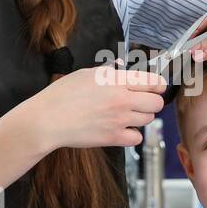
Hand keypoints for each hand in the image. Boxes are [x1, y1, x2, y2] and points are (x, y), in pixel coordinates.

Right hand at [31, 61, 166, 149]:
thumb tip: (119, 69)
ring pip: (148, 119)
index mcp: (115, 80)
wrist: (47, 120)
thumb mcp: (85, 75)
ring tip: (127, 116)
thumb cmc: (61, 95)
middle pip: (156, 103)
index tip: (158, 87)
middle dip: (152, 102)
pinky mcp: (113, 138)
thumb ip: (107, 73)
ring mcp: (119, 120)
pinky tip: (121, 130)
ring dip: (141, 117)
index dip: (158, 85)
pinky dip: (132, 135)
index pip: (152, 81)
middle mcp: (122, 99)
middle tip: (142, 103)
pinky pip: (137, 138)